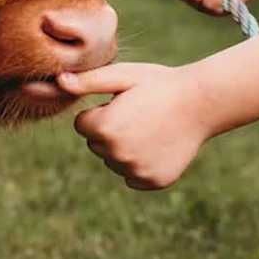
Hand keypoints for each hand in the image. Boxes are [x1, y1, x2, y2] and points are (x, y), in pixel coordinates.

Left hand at [57, 63, 212, 190]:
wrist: (202, 102)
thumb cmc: (159, 84)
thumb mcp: (122, 76)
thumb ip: (87, 82)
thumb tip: (57, 82)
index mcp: (104, 128)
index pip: (82, 125)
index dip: (101, 111)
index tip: (124, 102)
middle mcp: (117, 155)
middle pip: (96, 144)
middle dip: (110, 130)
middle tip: (139, 113)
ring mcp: (135, 171)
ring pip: (114, 160)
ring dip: (124, 147)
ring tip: (150, 127)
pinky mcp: (151, 182)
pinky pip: (132, 175)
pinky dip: (140, 163)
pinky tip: (158, 144)